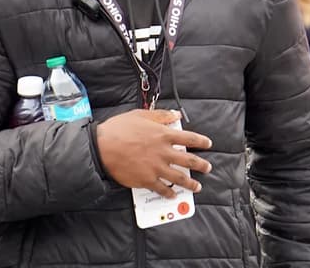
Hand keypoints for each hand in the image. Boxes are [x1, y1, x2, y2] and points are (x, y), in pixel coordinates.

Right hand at [96, 109, 211, 198]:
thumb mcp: (140, 115)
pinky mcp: (146, 180)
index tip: (208, 144)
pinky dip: (169, 192)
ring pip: (179, 178)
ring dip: (190, 183)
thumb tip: (175, 114)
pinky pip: (162, 188)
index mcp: (163, 135)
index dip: (201, 141)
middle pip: (189, 160)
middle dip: (201, 165)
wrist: (102, 147)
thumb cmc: (119, 129)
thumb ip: (161, 116)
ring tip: (197, 187)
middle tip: (207, 168)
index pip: (189, 138)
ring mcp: (156, 168)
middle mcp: (163, 152)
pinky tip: (173, 194)